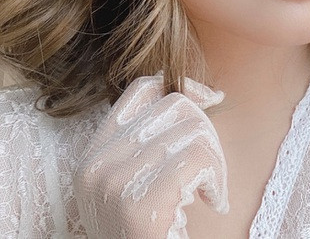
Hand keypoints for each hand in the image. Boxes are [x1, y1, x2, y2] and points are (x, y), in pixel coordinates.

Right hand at [73, 75, 228, 237]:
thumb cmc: (149, 233)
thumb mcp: (135, 183)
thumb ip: (149, 142)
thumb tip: (192, 94)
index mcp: (92, 155)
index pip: (140, 90)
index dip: (181, 85)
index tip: (209, 98)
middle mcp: (96, 165)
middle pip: (174, 106)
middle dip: (207, 131)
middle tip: (211, 167)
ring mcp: (114, 184)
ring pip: (193, 130)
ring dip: (216, 161)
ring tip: (210, 190)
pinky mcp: (140, 205)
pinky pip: (199, 159)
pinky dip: (217, 179)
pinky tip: (211, 203)